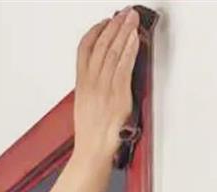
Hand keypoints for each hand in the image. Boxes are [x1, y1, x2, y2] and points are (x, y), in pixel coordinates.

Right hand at [74, 9, 139, 163]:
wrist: (93, 151)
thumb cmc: (90, 134)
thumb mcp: (84, 106)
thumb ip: (91, 88)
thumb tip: (102, 74)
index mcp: (81, 85)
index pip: (84, 50)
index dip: (95, 32)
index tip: (104, 22)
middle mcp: (91, 83)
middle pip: (101, 46)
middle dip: (114, 26)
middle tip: (124, 14)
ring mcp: (104, 88)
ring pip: (113, 52)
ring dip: (124, 32)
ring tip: (132, 19)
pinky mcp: (118, 95)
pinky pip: (124, 66)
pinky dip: (131, 50)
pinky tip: (135, 39)